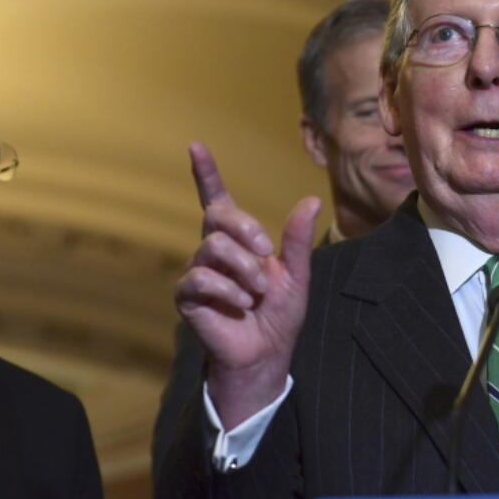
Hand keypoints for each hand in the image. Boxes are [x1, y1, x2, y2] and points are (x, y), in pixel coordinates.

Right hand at [175, 142, 320, 427]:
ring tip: (257, 292)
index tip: (196, 145)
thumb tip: (311, 199)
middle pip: (218, 218)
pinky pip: (200, 278)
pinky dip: (227, 290)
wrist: (267, 352)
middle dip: (246, 230)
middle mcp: (212, 250)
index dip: (206, 173)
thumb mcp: (297, 274)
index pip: (216, 199)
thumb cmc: (280, 313)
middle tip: (267, 253)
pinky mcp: (187, 296)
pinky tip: (242, 304)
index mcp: (238, 240)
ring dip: (243, 269)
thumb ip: (299, 239)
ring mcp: (197, 272)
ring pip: (211, 247)